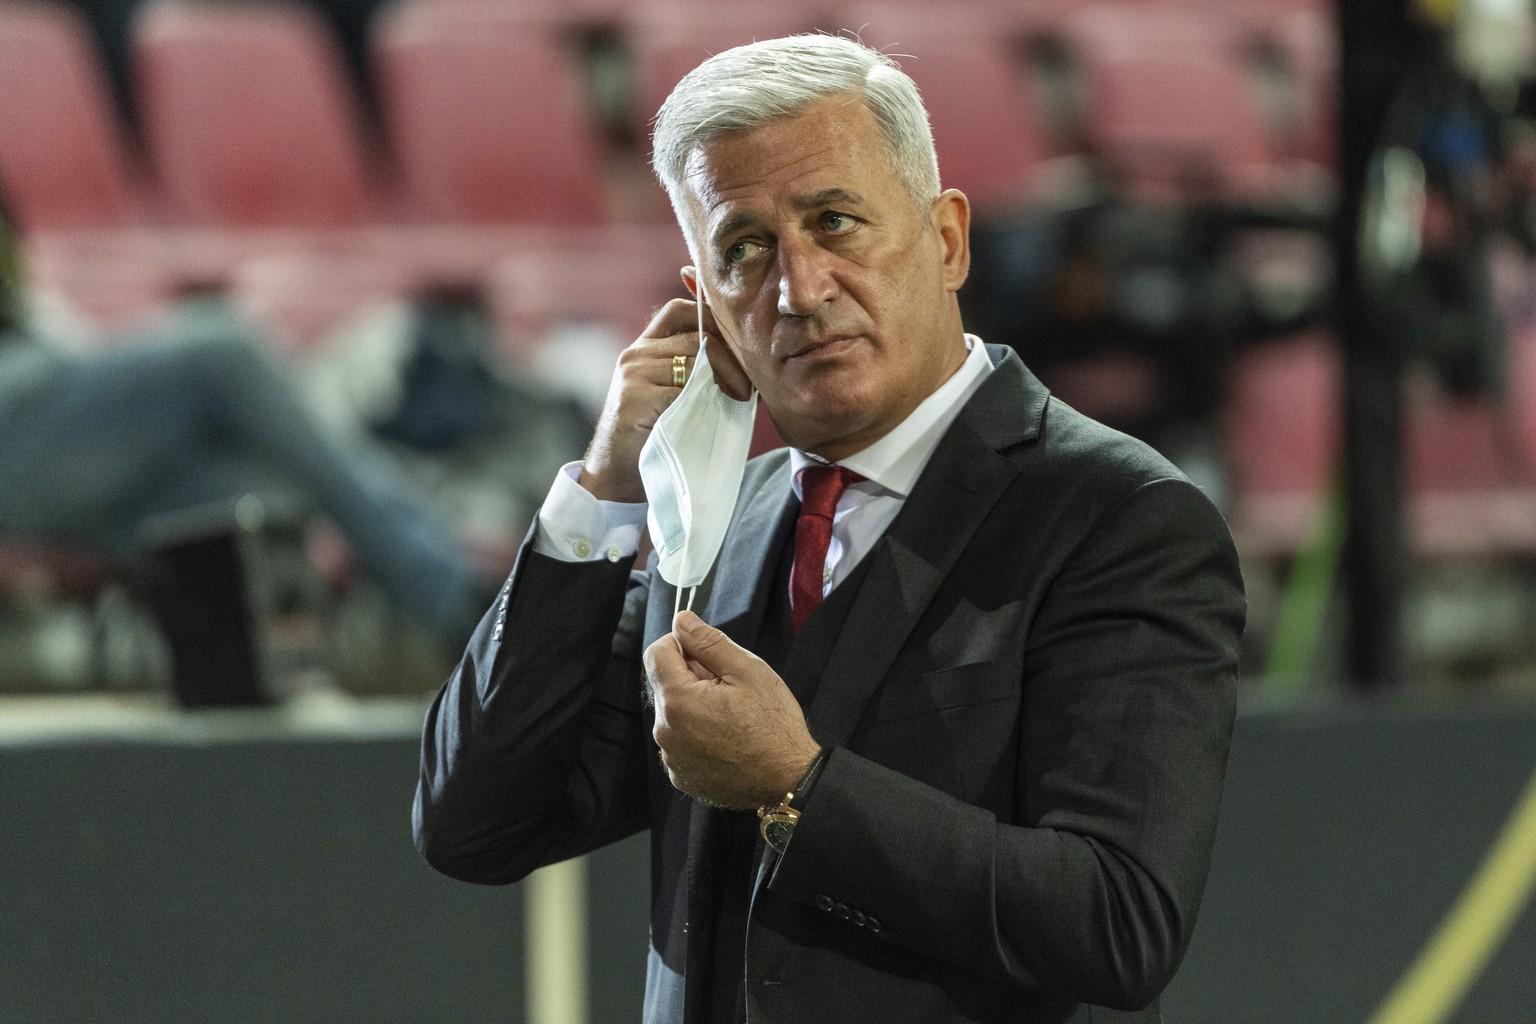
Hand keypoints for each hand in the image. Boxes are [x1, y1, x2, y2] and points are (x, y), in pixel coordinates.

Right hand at [579, 292, 750, 502]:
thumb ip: (695, 371)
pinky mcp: (634, 398)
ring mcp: (633, 374)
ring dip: (723, 381)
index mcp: (644, 347)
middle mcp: (636, 354)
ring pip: (692, 362)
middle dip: (730, 359)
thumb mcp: (673, 394)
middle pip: (695, 338)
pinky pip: (681, 392)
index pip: (679, 311)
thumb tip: (747, 360)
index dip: (711, 318)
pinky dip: (703, 403)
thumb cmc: (654, 434)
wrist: (616, 472)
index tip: (738, 344)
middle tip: (750, 386)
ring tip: (738, 400)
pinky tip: (715, 415)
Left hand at [644, 611, 821, 808]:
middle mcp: (665, 732)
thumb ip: (708, 641)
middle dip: (691, 676)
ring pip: (673, 714)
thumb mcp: (747, 670)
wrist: (790, 779)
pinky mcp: (682, 776)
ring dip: (694, 706)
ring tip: (731, 714)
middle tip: (729, 685)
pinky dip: (697, 734)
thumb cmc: (774, 725)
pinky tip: (727, 737)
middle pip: (666, 685)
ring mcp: (672, 758)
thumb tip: (682, 620)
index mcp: (677, 701)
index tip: (704, 650)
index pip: (656, 654)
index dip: (680, 643)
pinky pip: (681, 743)